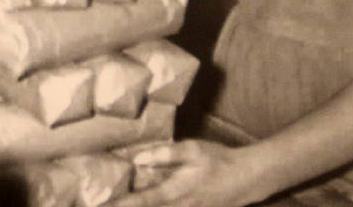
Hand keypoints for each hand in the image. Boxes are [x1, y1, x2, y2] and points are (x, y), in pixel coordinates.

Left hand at [108, 141, 260, 206]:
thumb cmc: (219, 160)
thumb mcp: (192, 150)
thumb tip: (137, 159)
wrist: (250, 177)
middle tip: (104, 206)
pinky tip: (146, 202)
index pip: (142, 201)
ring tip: (120, 204)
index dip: (121, 205)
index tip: (102, 206)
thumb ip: (165, 154)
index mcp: (176, 192)